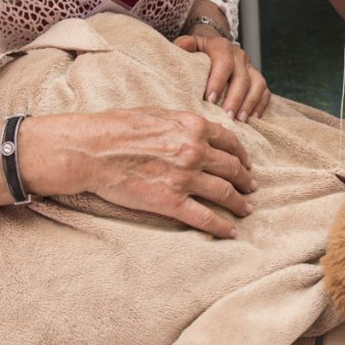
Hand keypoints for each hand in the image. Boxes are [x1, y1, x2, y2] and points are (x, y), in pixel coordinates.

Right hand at [47, 108, 257, 238]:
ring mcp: (185, 177)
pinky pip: (205, 217)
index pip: (230, 142)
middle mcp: (195, 151)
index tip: (246, 164)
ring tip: (247, 209)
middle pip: (233, 168)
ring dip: (240, 203)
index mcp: (193, 126)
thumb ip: (181, 122)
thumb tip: (195, 128)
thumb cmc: (117, 127)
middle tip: (252, 187)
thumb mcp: (157, 112)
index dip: (242, 155)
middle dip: (246, 179)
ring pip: (225, 193)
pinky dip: (222, 226)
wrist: (92, 150)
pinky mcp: (171, 202)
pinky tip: (231, 231)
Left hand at [174, 34, 270, 120]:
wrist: (213, 47)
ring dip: (249, 103)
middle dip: (234, 98)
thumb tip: (182, 46)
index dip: (218, 81)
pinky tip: (252, 118)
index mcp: (222, 46)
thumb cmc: (198, 52)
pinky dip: (260, 105)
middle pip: (242, 77)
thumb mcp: (189, 45)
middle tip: (226, 116)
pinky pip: (265, 91)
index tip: (209, 100)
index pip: (224, 63)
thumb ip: (184, 45)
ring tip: (240, 120)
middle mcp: (239, 55)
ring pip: (258, 84)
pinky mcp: (257, 77)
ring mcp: (250, 66)